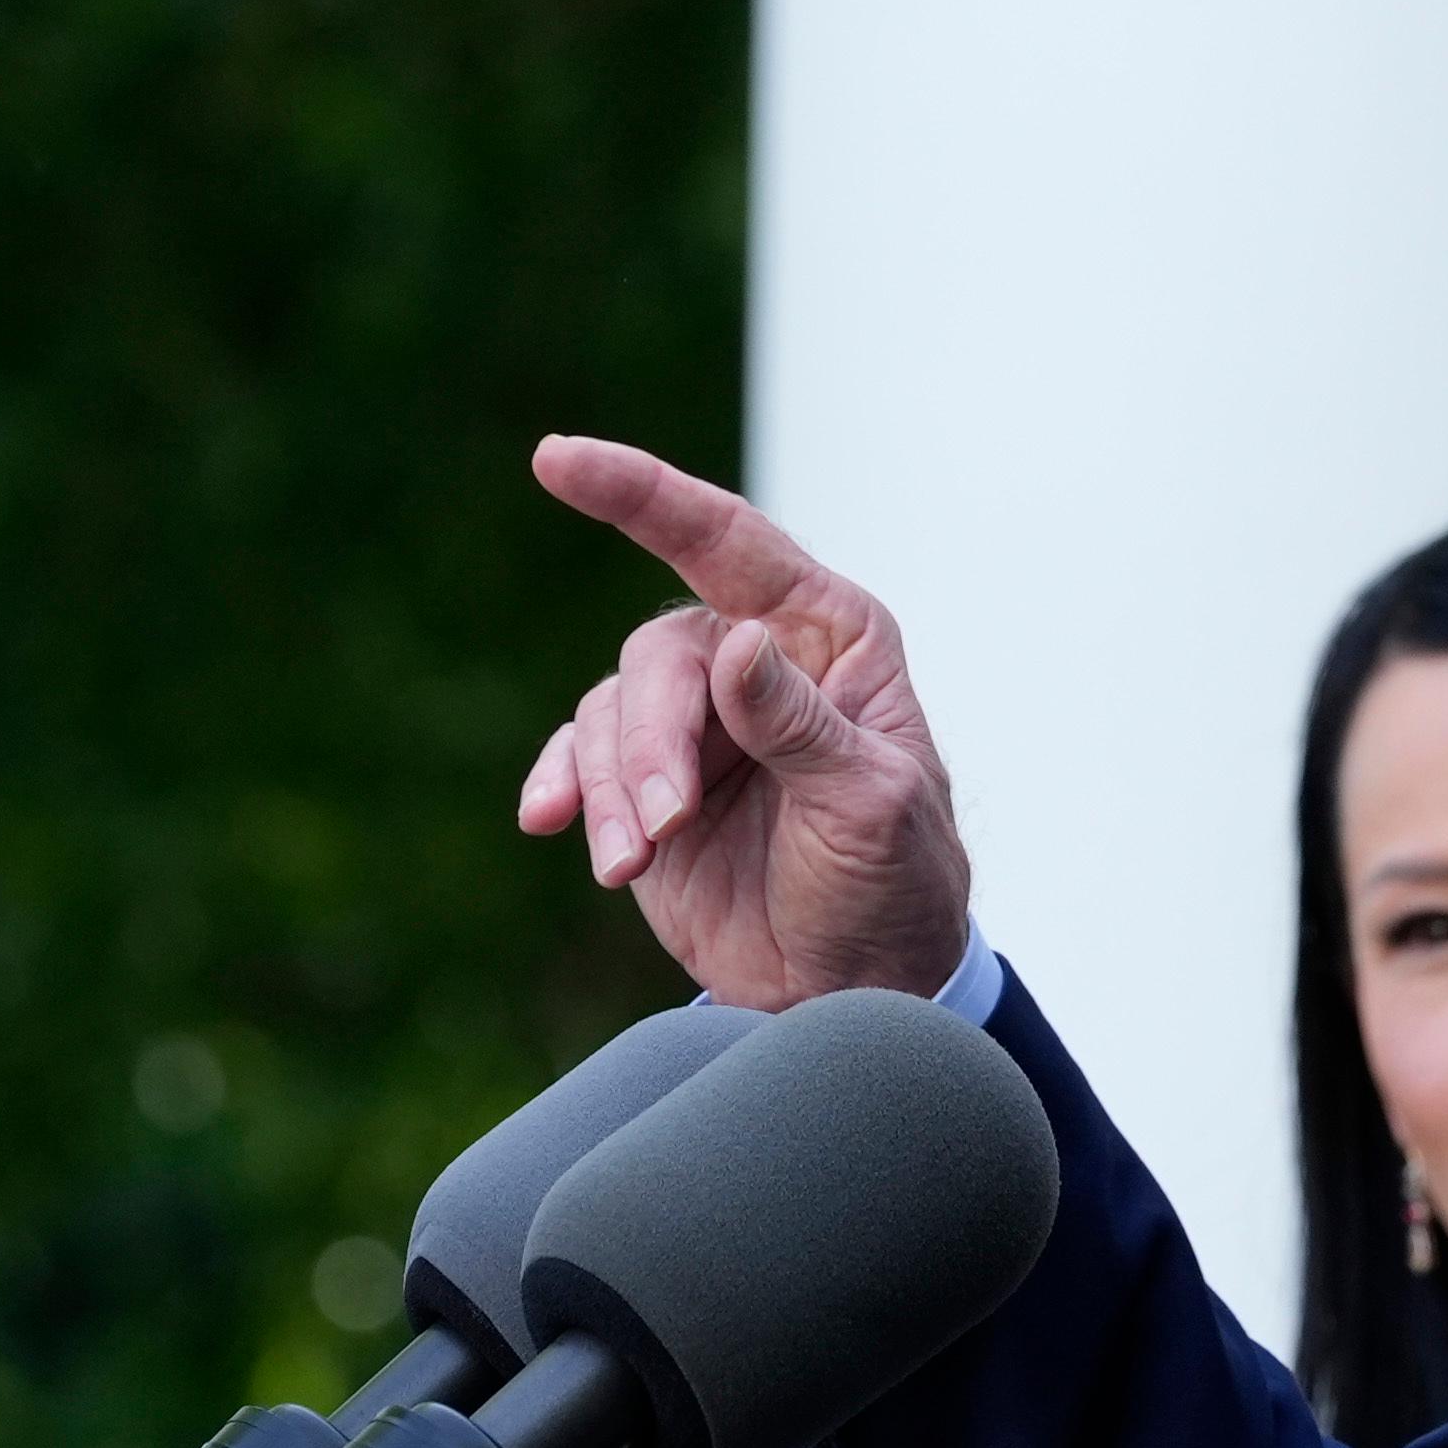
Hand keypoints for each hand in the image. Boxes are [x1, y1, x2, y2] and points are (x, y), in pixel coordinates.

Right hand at [513, 438, 971, 1009]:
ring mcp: (699, 722)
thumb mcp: (870, 806)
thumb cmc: (893, 882)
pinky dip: (566, 790)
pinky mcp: (648, 782)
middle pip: (660, 654)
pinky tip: (554, 827)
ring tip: (633, 862)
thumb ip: (801, 727)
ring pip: (613, 710)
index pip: (731, 544)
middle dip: (649, 743)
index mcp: (830, 637)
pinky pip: (581, 757)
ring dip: (613, 788)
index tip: (558, 459)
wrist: (854, 987)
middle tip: (660, 829)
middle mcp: (758, 660)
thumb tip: (738, 645)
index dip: (644, 494)